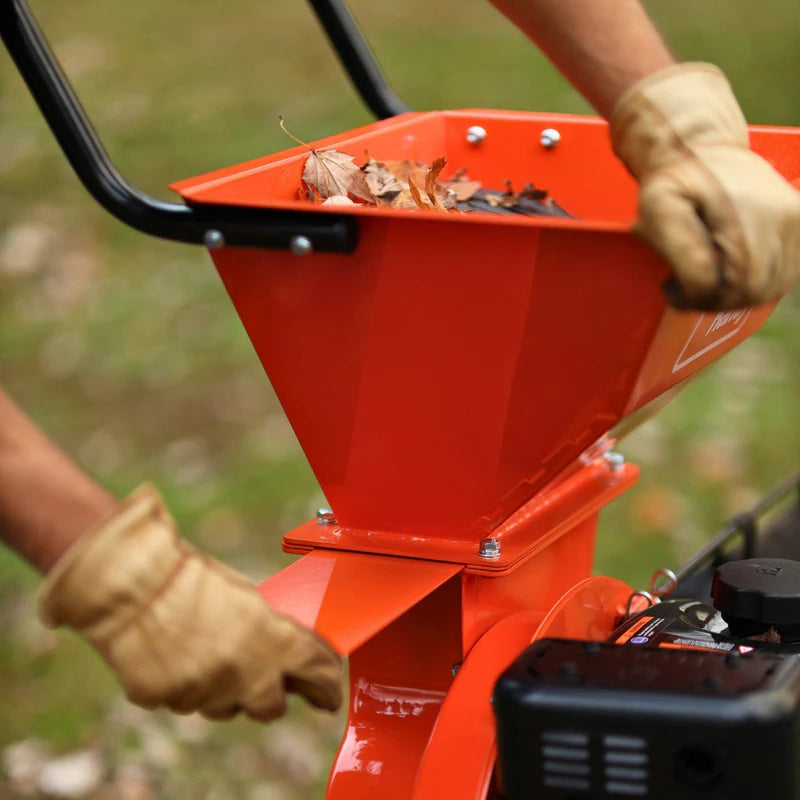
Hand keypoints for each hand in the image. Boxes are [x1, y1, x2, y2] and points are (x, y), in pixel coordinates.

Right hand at [39, 485, 342, 721]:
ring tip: (213, 652)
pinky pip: (187, 702)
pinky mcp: (167, 701)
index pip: (319, 676)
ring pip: (227, 707)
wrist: (131, 583)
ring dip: (228, 689)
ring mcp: (203, 693)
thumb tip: (288, 643)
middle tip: (267, 675)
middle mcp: (243, 675)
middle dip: (272, 693)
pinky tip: (182, 656)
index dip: (328, 685)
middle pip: (272, 707)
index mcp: (273, 642)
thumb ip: (271, 627)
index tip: (329, 692)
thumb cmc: (190, 577)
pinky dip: (190, 686)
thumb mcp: (247, 595)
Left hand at [610, 63, 799, 309]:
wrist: (702, 148)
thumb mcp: (657, 208)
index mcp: (747, 215)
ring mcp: (797, 222)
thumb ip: (680, 249)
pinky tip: (729, 268)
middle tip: (684, 285)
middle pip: (750, 293)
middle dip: (713, 299)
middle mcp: (782, 218)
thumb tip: (702, 286)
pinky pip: (783, 276)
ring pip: (768, 290)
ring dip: (733, 294)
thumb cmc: (675, 181)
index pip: (729, 288)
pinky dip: (754, 283)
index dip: (696, 299)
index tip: (672, 287)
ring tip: (705, 272)